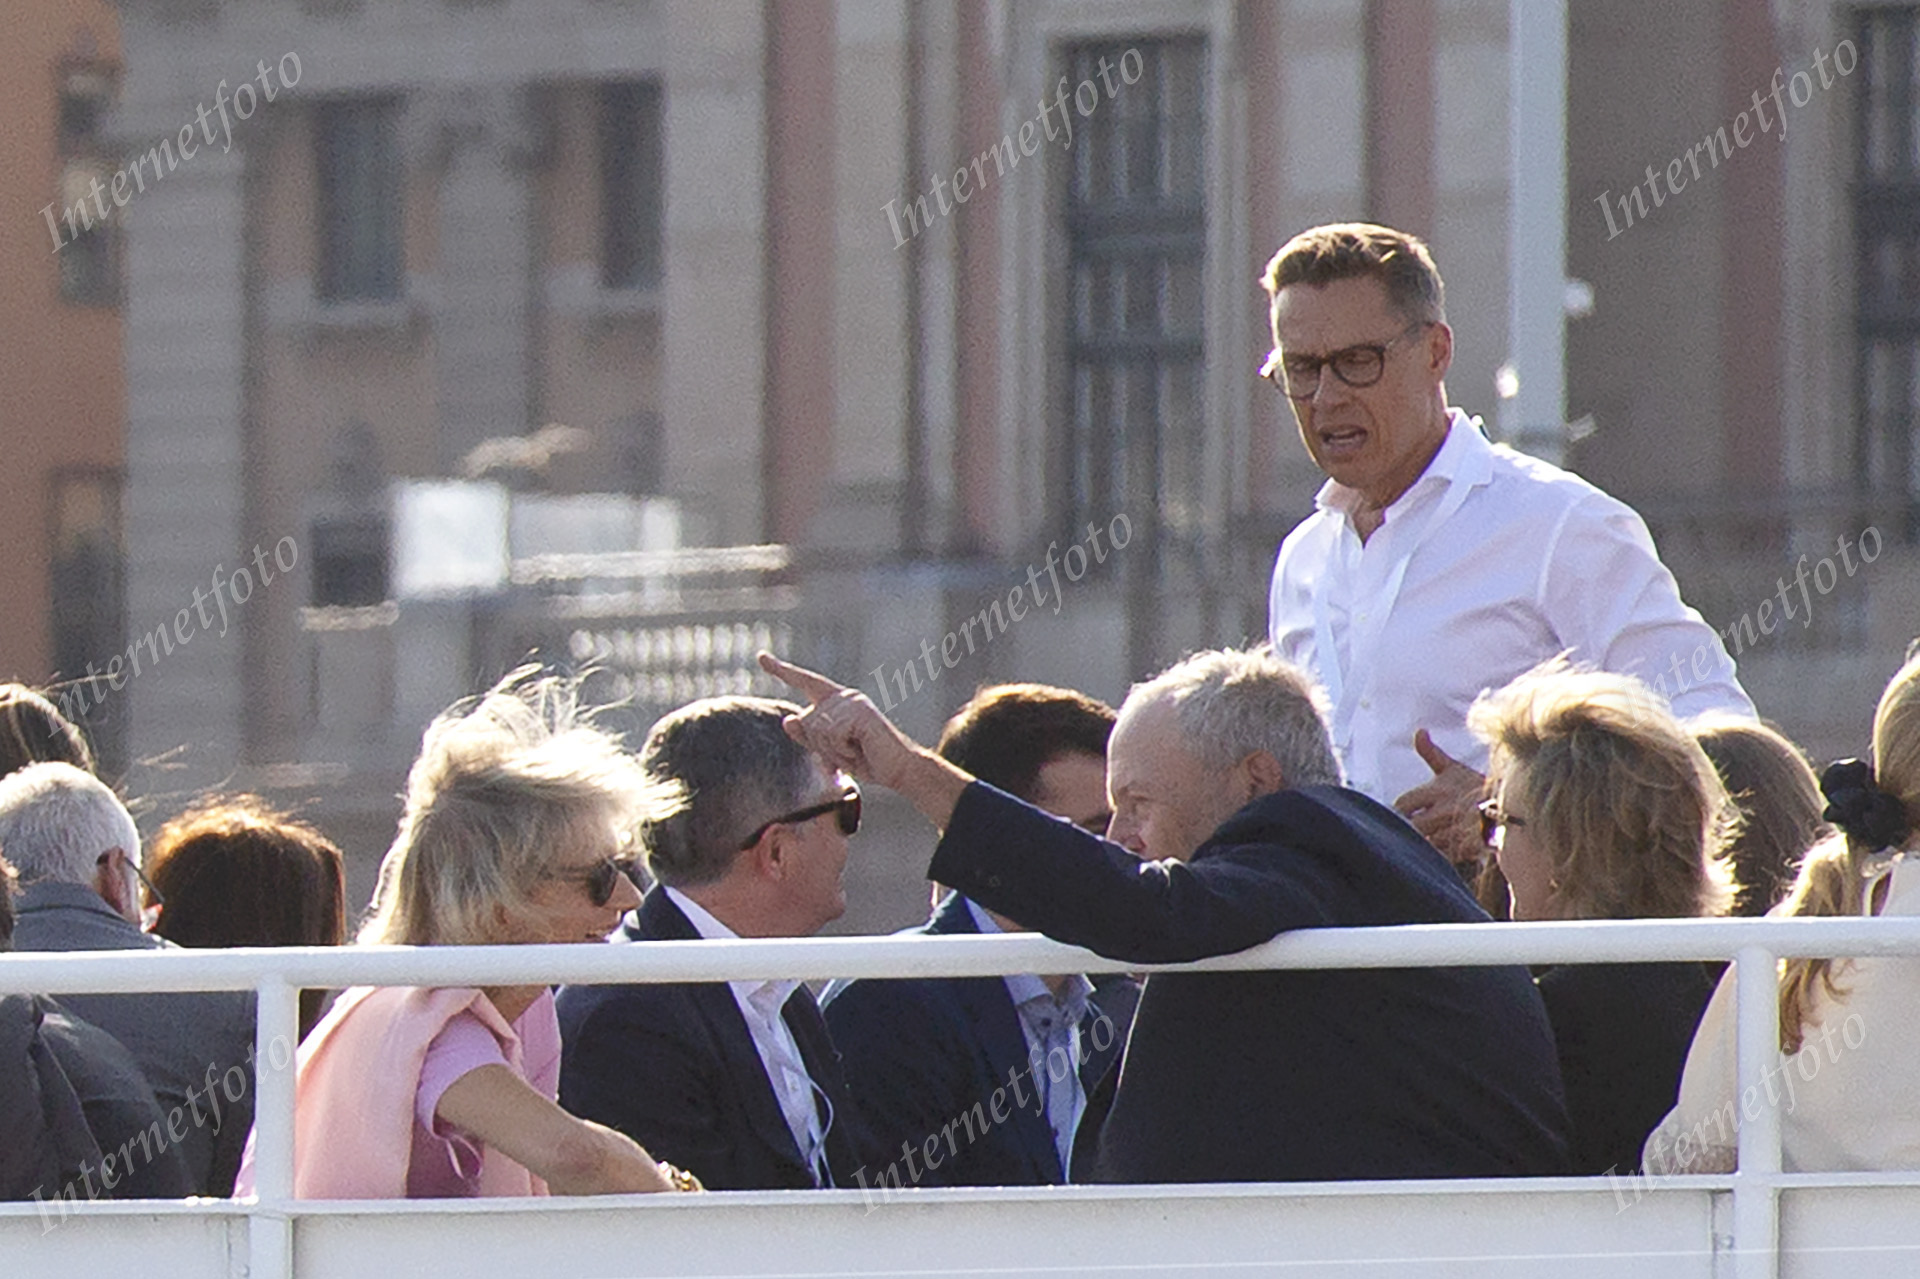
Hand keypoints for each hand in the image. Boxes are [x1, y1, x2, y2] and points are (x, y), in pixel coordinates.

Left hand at [757, 652, 972, 826]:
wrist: (898, 769)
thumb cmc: (867, 759)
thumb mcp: (831, 750)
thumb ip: (810, 736)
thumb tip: (789, 720)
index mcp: (836, 700)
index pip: (804, 681)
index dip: (781, 670)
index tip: (761, 657)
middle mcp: (844, 696)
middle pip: (807, 721)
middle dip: (822, 747)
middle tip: (849, 753)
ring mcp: (853, 703)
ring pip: (818, 730)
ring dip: (834, 751)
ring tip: (856, 752)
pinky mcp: (861, 713)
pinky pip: (833, 735)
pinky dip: (844, 751)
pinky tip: (861, 749)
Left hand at [1393, 729, 1487, 867]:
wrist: (1512, 808)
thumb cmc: (1476, 787)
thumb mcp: (1454, 768)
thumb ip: (1431, 753)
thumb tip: (1419, 732)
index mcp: (1438, 790)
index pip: (1403, 803)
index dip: (1399, 809)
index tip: (1402, 813)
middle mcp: (1444, 811)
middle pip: (1410, 825)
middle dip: (1408, 827)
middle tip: (1409, 828)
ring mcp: (1454, 831)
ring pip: (1424, 842)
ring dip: (1421, 842)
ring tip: (1422, 840)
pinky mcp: (1465, 849)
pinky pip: (1441, 856)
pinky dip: (1436, 855)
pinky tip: (1438, 851)